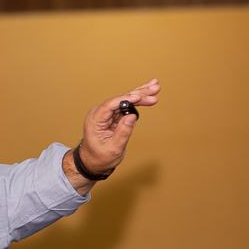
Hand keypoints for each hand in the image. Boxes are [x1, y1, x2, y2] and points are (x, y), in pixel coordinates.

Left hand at [63, 79, 160, 193]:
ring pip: (125, 100)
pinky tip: (147, 92)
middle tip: (155, 89)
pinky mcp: (113, 115)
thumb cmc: (100, 157)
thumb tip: (132, 116)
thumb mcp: (113, 148)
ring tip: (155, 87)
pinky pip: (126, 105)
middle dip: (138, 94)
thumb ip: (122, 132)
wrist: (93, 161)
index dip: (125, 99)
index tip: (139, 97)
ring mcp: (106, 113)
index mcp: (95, 120)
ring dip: (141, 94)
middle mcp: (99, 113)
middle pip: (120, 100)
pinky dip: (138, 99)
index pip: (110, 105)